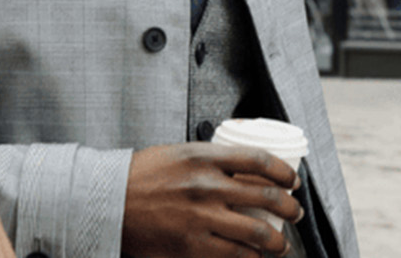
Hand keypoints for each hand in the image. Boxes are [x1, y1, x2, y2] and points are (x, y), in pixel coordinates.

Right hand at [121, 143, 302, 257]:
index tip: (292, 181)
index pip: (260, 161)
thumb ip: (213, 161)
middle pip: (266, 198)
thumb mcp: (180, 153)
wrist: (105, 201)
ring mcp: (200, 219)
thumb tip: (249, 171)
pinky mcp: (190, 246)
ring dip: (277, 242)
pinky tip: (255, 257)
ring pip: (257, 234)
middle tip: (295, 213)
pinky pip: (234, 256)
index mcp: (204, 157)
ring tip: (281, 244)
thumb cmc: (141, 176)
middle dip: (290, 209)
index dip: (284, 173)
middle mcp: (206, 187)